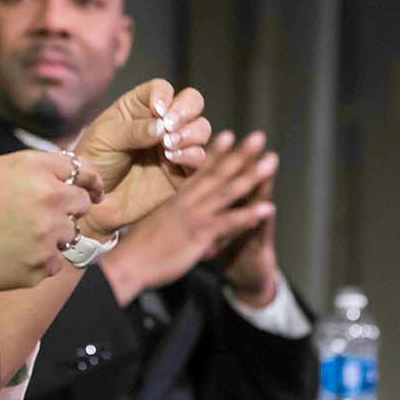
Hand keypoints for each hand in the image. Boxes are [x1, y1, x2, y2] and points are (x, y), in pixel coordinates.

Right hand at [0, 150, 103, 290]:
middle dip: (69, 209)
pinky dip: (39, 261)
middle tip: (43, 215)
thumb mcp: (0, 167)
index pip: (85, 171)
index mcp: (39, 172)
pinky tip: (12, 254)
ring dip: (54, 236)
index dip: (90, 181)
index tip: (92, 190)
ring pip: (69, 236)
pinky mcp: (41, 268)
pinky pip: (54, 263)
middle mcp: (50, 202)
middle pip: (82, 205)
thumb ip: (39, 167)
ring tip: (18, 236)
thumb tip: (69, 172)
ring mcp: (48, 237)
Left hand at [74, 79, 210, 231]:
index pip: (162, 89)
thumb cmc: (95, 163)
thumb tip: (162, 126)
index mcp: (139, 107)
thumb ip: (134, 130)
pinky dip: (192, 154)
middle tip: (171, 125)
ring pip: (201, 128)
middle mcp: (161, 123)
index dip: (164, 95)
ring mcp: (174, 146)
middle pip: (191, 102)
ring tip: (168, 145)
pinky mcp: (181, 171)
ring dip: (191, 132)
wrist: (94, 201)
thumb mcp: (105, 139)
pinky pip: (200, 158)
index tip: (157, 110)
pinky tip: (173, 159)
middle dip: (186, 110)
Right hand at [100, 131, 278, 304]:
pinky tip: (268, 208)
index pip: (200, 171)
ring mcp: (194, 216)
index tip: (230, 135)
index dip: (217, 152)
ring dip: (251, 176)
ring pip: (227, 192)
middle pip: (218, 173)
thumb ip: (173, 215)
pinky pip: (228, 222)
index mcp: (178, 199)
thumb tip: (178, 213)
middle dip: (241, 155)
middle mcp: (187, 202)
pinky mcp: (199, 234)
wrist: (128, 263)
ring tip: (272, 161)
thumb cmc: (140, 248)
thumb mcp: (158, 223)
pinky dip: (249, 215)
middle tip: (259, 137)